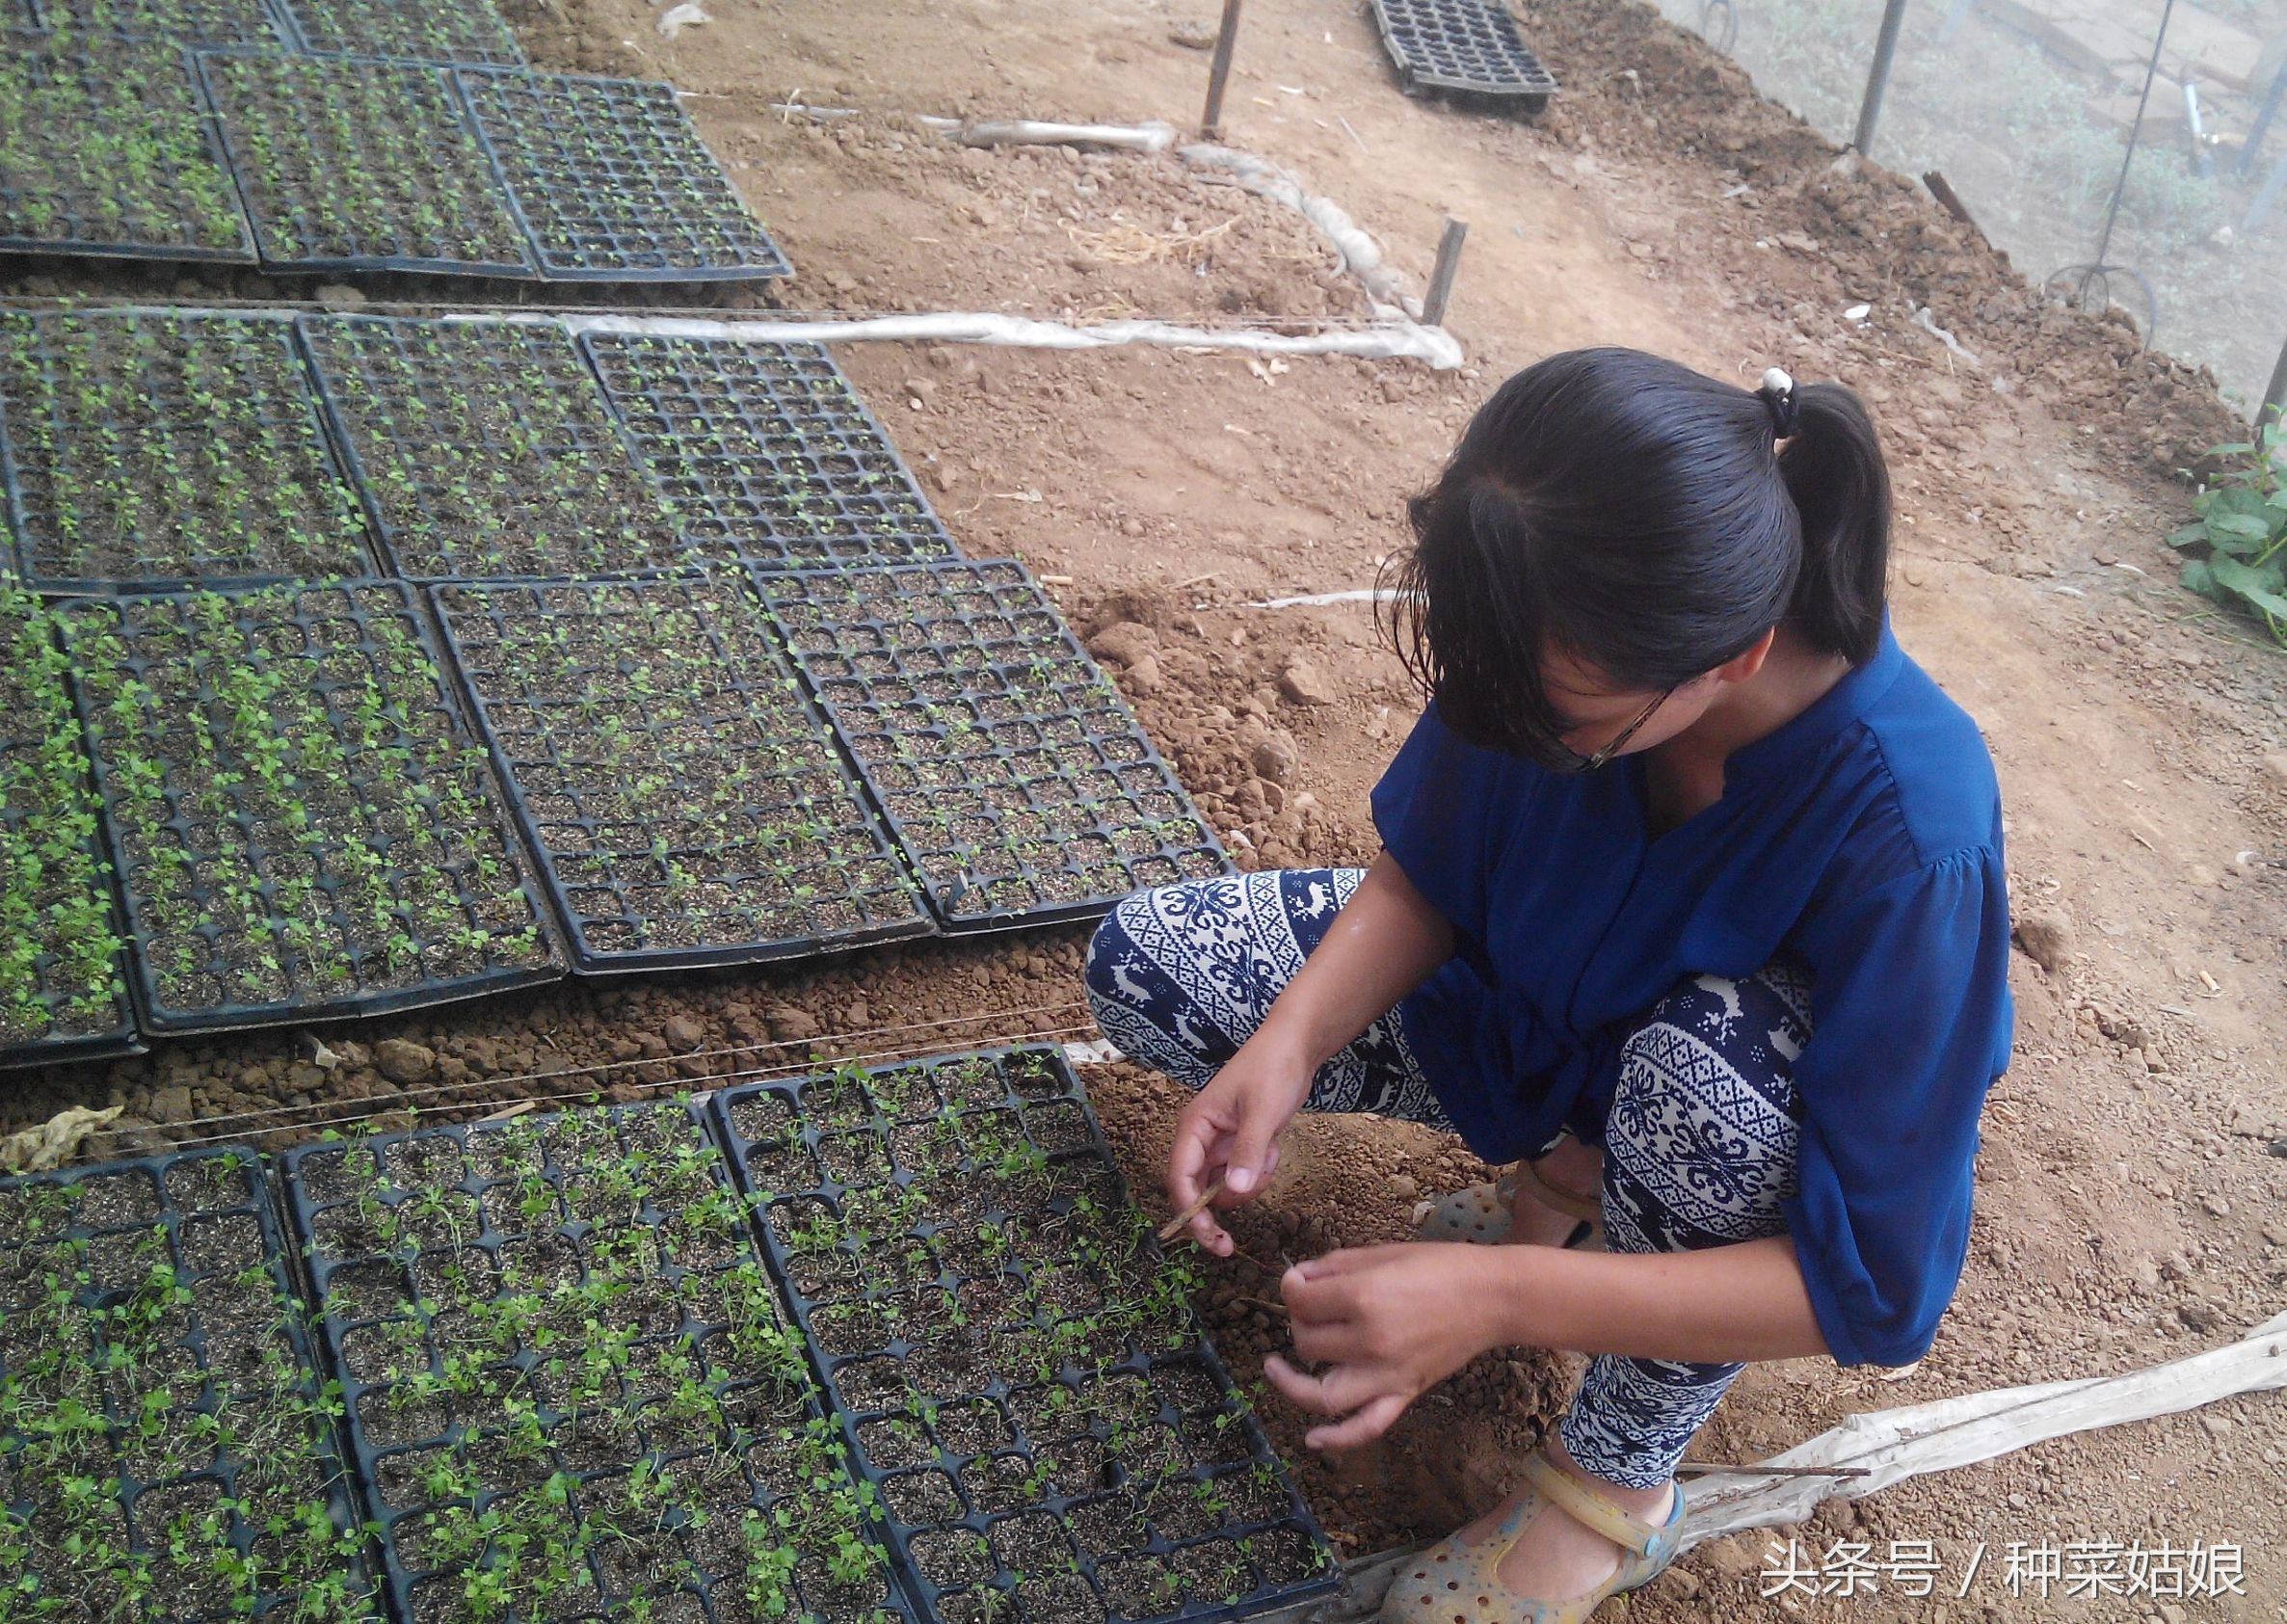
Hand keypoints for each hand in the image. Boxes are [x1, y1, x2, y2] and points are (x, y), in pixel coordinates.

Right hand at [1166, 1037, 1312, 1256]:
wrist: (1294, 1047)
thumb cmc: (1272, 1070)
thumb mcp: (1263, 1112)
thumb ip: (1249, 1152)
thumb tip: (1235, 1192)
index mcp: (1195, 1126)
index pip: (1180, 1177)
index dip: (1189, 1211)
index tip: (1207, 1238)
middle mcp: (1202, 1138)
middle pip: (1196, 1191)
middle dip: (1214, 1215)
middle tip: (1228, 1247)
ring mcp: (1222, 1143)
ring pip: (1226, 1187)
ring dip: (1250, 1182)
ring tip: (1272, 1150)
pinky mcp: (1242, 1145)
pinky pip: (1247, 1175)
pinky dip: (1263, 1170)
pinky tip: (1276, 1144)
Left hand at [1263, 1243, 1509, 1449]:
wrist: (1493, 1296)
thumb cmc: (1440, 1266)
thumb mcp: (1382, 1252)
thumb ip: (1334, 1265)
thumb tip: (1298, 1277)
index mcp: (1364, 1298)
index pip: (1302, 1302)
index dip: (1291, 1287)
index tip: (1298, 1280)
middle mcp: (1370, 1342)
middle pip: (1307, 1342)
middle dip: (1300, 1321)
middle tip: (1312, 1307)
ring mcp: (1387, 1374)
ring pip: (1323, 1393)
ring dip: (1294, 1382)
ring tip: (1276, 1367)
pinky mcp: (1405, 1393)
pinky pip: (1367, 1426)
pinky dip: (1338, 1438)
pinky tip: (1313, 1438)